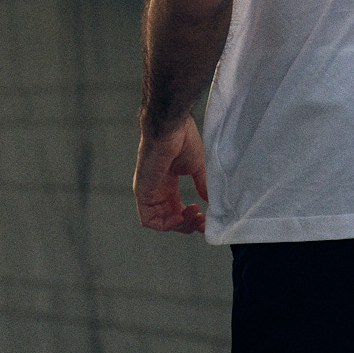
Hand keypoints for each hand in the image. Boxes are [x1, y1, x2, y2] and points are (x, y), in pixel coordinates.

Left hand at [133, 115, 207, 233]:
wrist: (170, 126)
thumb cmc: (182, 139)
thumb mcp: (196, 167)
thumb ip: (201, 185)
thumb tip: (211, 202)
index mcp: (168, 183)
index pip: (177, 209)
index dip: (191, 219)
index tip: (206, 221)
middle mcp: (157, 189)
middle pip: (170, 219)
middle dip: (188, 225)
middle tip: (203, 220)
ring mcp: (148, 191)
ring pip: (161, 222)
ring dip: (180, 225)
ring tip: (195, 215)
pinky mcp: (142, 192)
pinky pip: (148, 219)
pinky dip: (165, 224)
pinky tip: (180, 216)